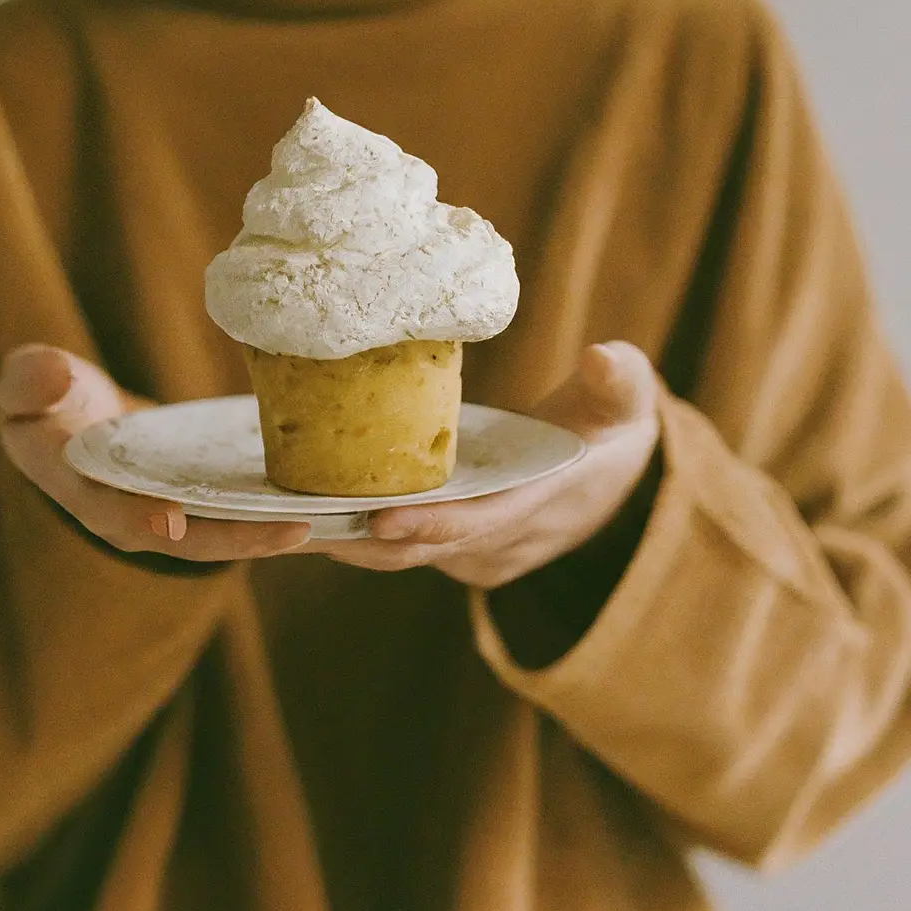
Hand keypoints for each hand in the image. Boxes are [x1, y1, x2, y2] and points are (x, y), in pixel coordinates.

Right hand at [0, 344, 309, 561]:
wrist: (82, 427)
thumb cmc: (52, 401)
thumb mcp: (30, 385)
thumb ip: (30, 382)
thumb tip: (45, 377)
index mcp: (84, 490)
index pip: (109, 511)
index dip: (136, 516)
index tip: (165, 519)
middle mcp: (135, 518)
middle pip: (190, 538)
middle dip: (240, 538)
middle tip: (293, 531)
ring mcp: (179, 518)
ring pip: (233, 535)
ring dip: (279, 535)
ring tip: (330, 523)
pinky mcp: (213, 508)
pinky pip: (254, 520)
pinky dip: (294, 519)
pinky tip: (345, 512)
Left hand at [308, 342, 660, 588]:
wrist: (612, 478)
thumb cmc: (610, 428)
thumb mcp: (625, 401)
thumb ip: (619, 381)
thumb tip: (604, 357)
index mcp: (537, 507)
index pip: (479, 524)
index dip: (431, 526)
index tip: (380, 520)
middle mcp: (500, 543)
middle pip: (423, 549)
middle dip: (362, 540)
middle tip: (297, 520)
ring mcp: (475, 552)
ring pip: (402, 553)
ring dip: (347, 540)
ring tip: (284, 515)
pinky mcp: (453, 546)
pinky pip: (399, 542)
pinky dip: (357, 528)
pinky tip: (306, 501)